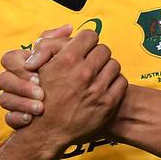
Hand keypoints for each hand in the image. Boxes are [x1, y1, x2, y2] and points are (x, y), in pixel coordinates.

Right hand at [0, 24, 70, 128]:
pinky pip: (8, 119)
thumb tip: (68, 28)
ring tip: (39, 108)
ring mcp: (13, 100)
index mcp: (22, 64)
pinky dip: (17, 118)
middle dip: (22, 85)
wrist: (63, 112)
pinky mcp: (15, 118)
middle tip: (40, 92)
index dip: (20, 65)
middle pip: (3, 79)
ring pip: (4, 99)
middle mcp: (14, 81)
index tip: (38, 70)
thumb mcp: (61, 57)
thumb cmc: (60, 78)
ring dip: (21, 102)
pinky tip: (30, 119)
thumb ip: (60, 42)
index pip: (8, 58)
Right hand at [24, 28, 126, 148]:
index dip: (87, 41)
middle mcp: (84, 73)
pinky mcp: (108, 104)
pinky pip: (122, 82)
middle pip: (104, 50)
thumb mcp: (39, 66)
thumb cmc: (41, 96)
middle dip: (97, 56)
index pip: (90, 35)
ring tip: (97, 77)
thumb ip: (50, 43)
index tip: (84, 49)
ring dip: (106, 69)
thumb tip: (70, 28)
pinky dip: (115, 83)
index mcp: (67, 60)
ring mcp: (97, 89)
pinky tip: (104, 88)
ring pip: (114, 65)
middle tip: (90, 64)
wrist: (46, 132)